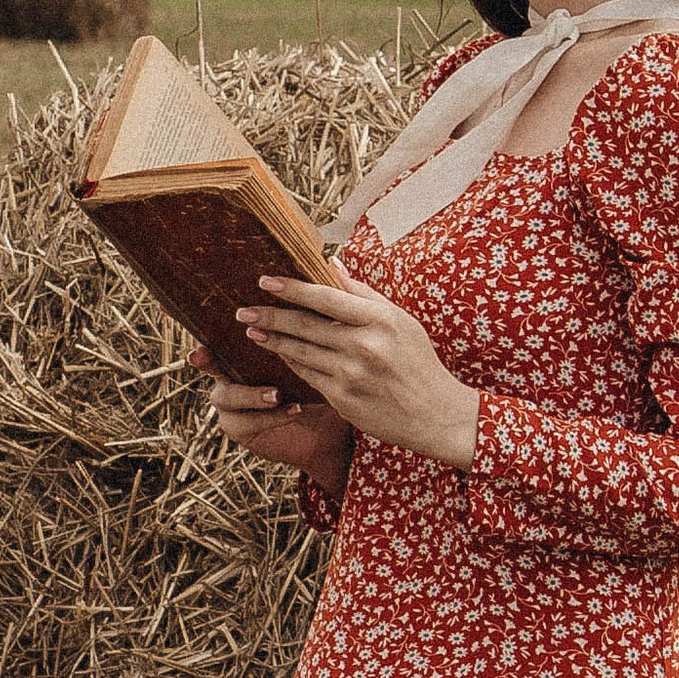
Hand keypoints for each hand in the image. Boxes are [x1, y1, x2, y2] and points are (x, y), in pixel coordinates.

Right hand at [191, 346, 355, 494]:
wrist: (327, 428)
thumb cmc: (320, 383)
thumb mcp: (313, 358)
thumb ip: (300, 338)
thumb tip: (306, 307)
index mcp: (242, 354)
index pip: (221, 340)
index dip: (208, 341)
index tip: (199, 347)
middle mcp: (229, 376)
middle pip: (212, 366)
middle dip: (208, 362)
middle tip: (206, 357)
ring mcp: (231, 405)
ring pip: (227, 396)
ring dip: (251, 394)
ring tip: (276, 394)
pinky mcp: (239, 428)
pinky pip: (248, 421)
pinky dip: (272, 415)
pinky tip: (295, 408)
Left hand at [238, 274, 480, 470]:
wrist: (434, 414)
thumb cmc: (418, 362)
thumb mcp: (400, 321)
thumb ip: (363, 293)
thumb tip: (331, 262)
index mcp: (379, 320)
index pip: (326, 298)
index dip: (292, 289)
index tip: (265, 281)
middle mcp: (363, 345)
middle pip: (305, 325)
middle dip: (270, 316)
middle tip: (243, 309)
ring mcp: (350, 374)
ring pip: (301, 351)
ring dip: (272, 340)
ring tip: (252, 329)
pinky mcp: (342, 398)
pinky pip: (307, 375)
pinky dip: (291, 362)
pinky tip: (277, 353)